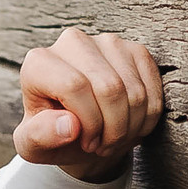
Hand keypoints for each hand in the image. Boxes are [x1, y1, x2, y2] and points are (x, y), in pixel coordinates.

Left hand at [14, 26, 165, 182]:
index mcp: (39, 62)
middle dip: (113, 129)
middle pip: (109, 88)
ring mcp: (107, 42)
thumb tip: (70, 125)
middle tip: (103, 146)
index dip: (88, 123)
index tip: (87, 143)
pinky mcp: (134, 50)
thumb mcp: (35, 146)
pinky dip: (147, 116)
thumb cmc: (53, 134)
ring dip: (130, 126)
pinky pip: (152, 87)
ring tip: (114, 138)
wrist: (79, 129)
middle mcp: (72, 42)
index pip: (75, 86)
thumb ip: (40, 136)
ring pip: (133, 90)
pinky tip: (131, 126)